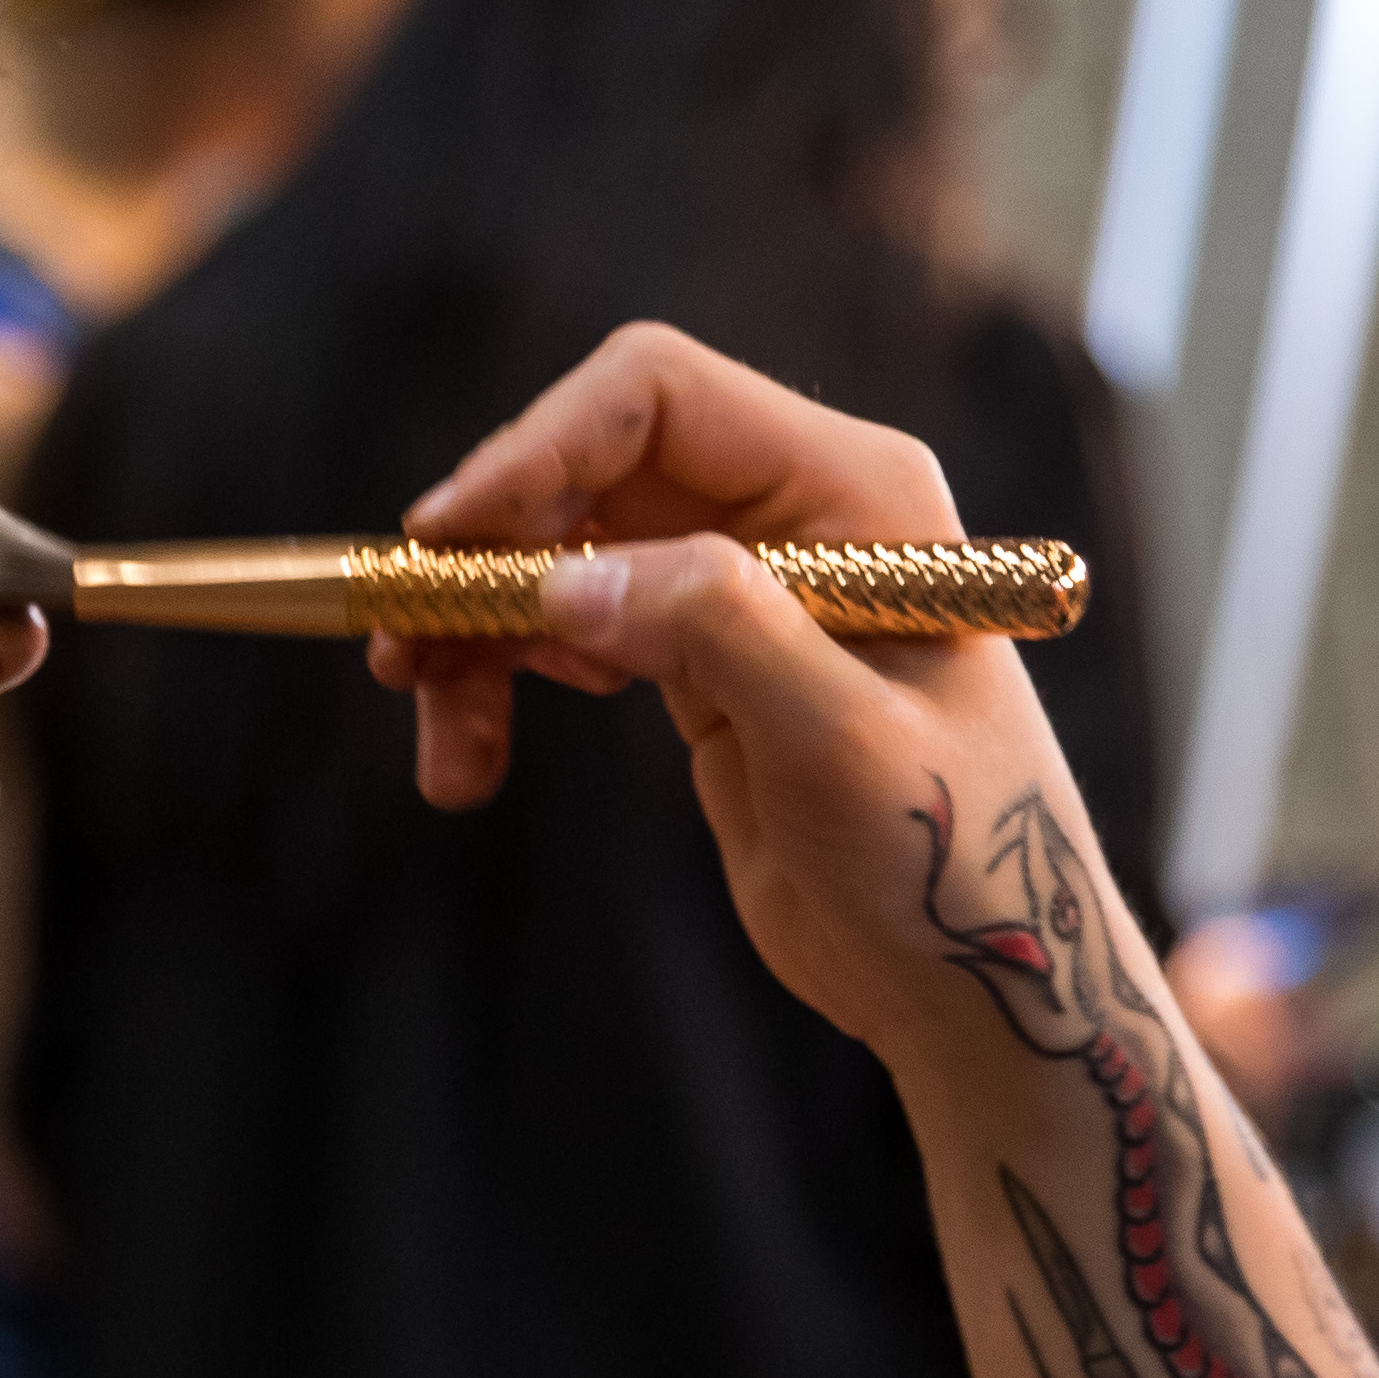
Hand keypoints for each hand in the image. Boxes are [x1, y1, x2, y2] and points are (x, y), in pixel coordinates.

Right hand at [378, 321, 1106, 1081]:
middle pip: (585, 469)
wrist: (977, 982)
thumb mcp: (842, 743)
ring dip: (474, 630)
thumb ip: (716, 632)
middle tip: (401, 646)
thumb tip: (563, 576)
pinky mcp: (697, 662)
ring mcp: (740, 586)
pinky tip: (469, 761)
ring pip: (555, 555)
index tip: (443, 537)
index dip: (538, 447)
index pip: (658, 395)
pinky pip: (563, 631)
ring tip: (432, 732)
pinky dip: (497, 683)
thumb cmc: (952, 856)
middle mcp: (792, 513)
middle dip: (486, 551)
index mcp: (852, 490)